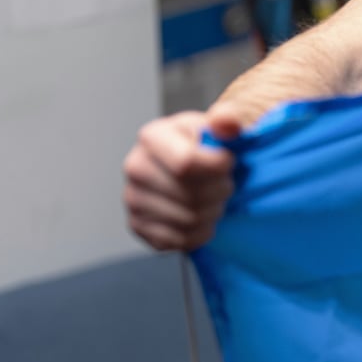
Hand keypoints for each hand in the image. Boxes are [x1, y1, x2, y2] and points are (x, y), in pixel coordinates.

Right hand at [122, 107, 244, 250]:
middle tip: (224, 183)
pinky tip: (202, 216)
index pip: (186, 163)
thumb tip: (228, 122)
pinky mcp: (138, 227)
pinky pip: (181, 240)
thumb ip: (227, 120)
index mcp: (152, 137)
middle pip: (192, 196)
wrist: (187, 167)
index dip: (217, 167)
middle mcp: (135, 167)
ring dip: (213, 212)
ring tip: (213, 198)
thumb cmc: (202, 145)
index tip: (228, 162)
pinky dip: (201, 233)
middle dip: (220, 191)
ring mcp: (133, 199)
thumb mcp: (215, 125)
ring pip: (189, 220)